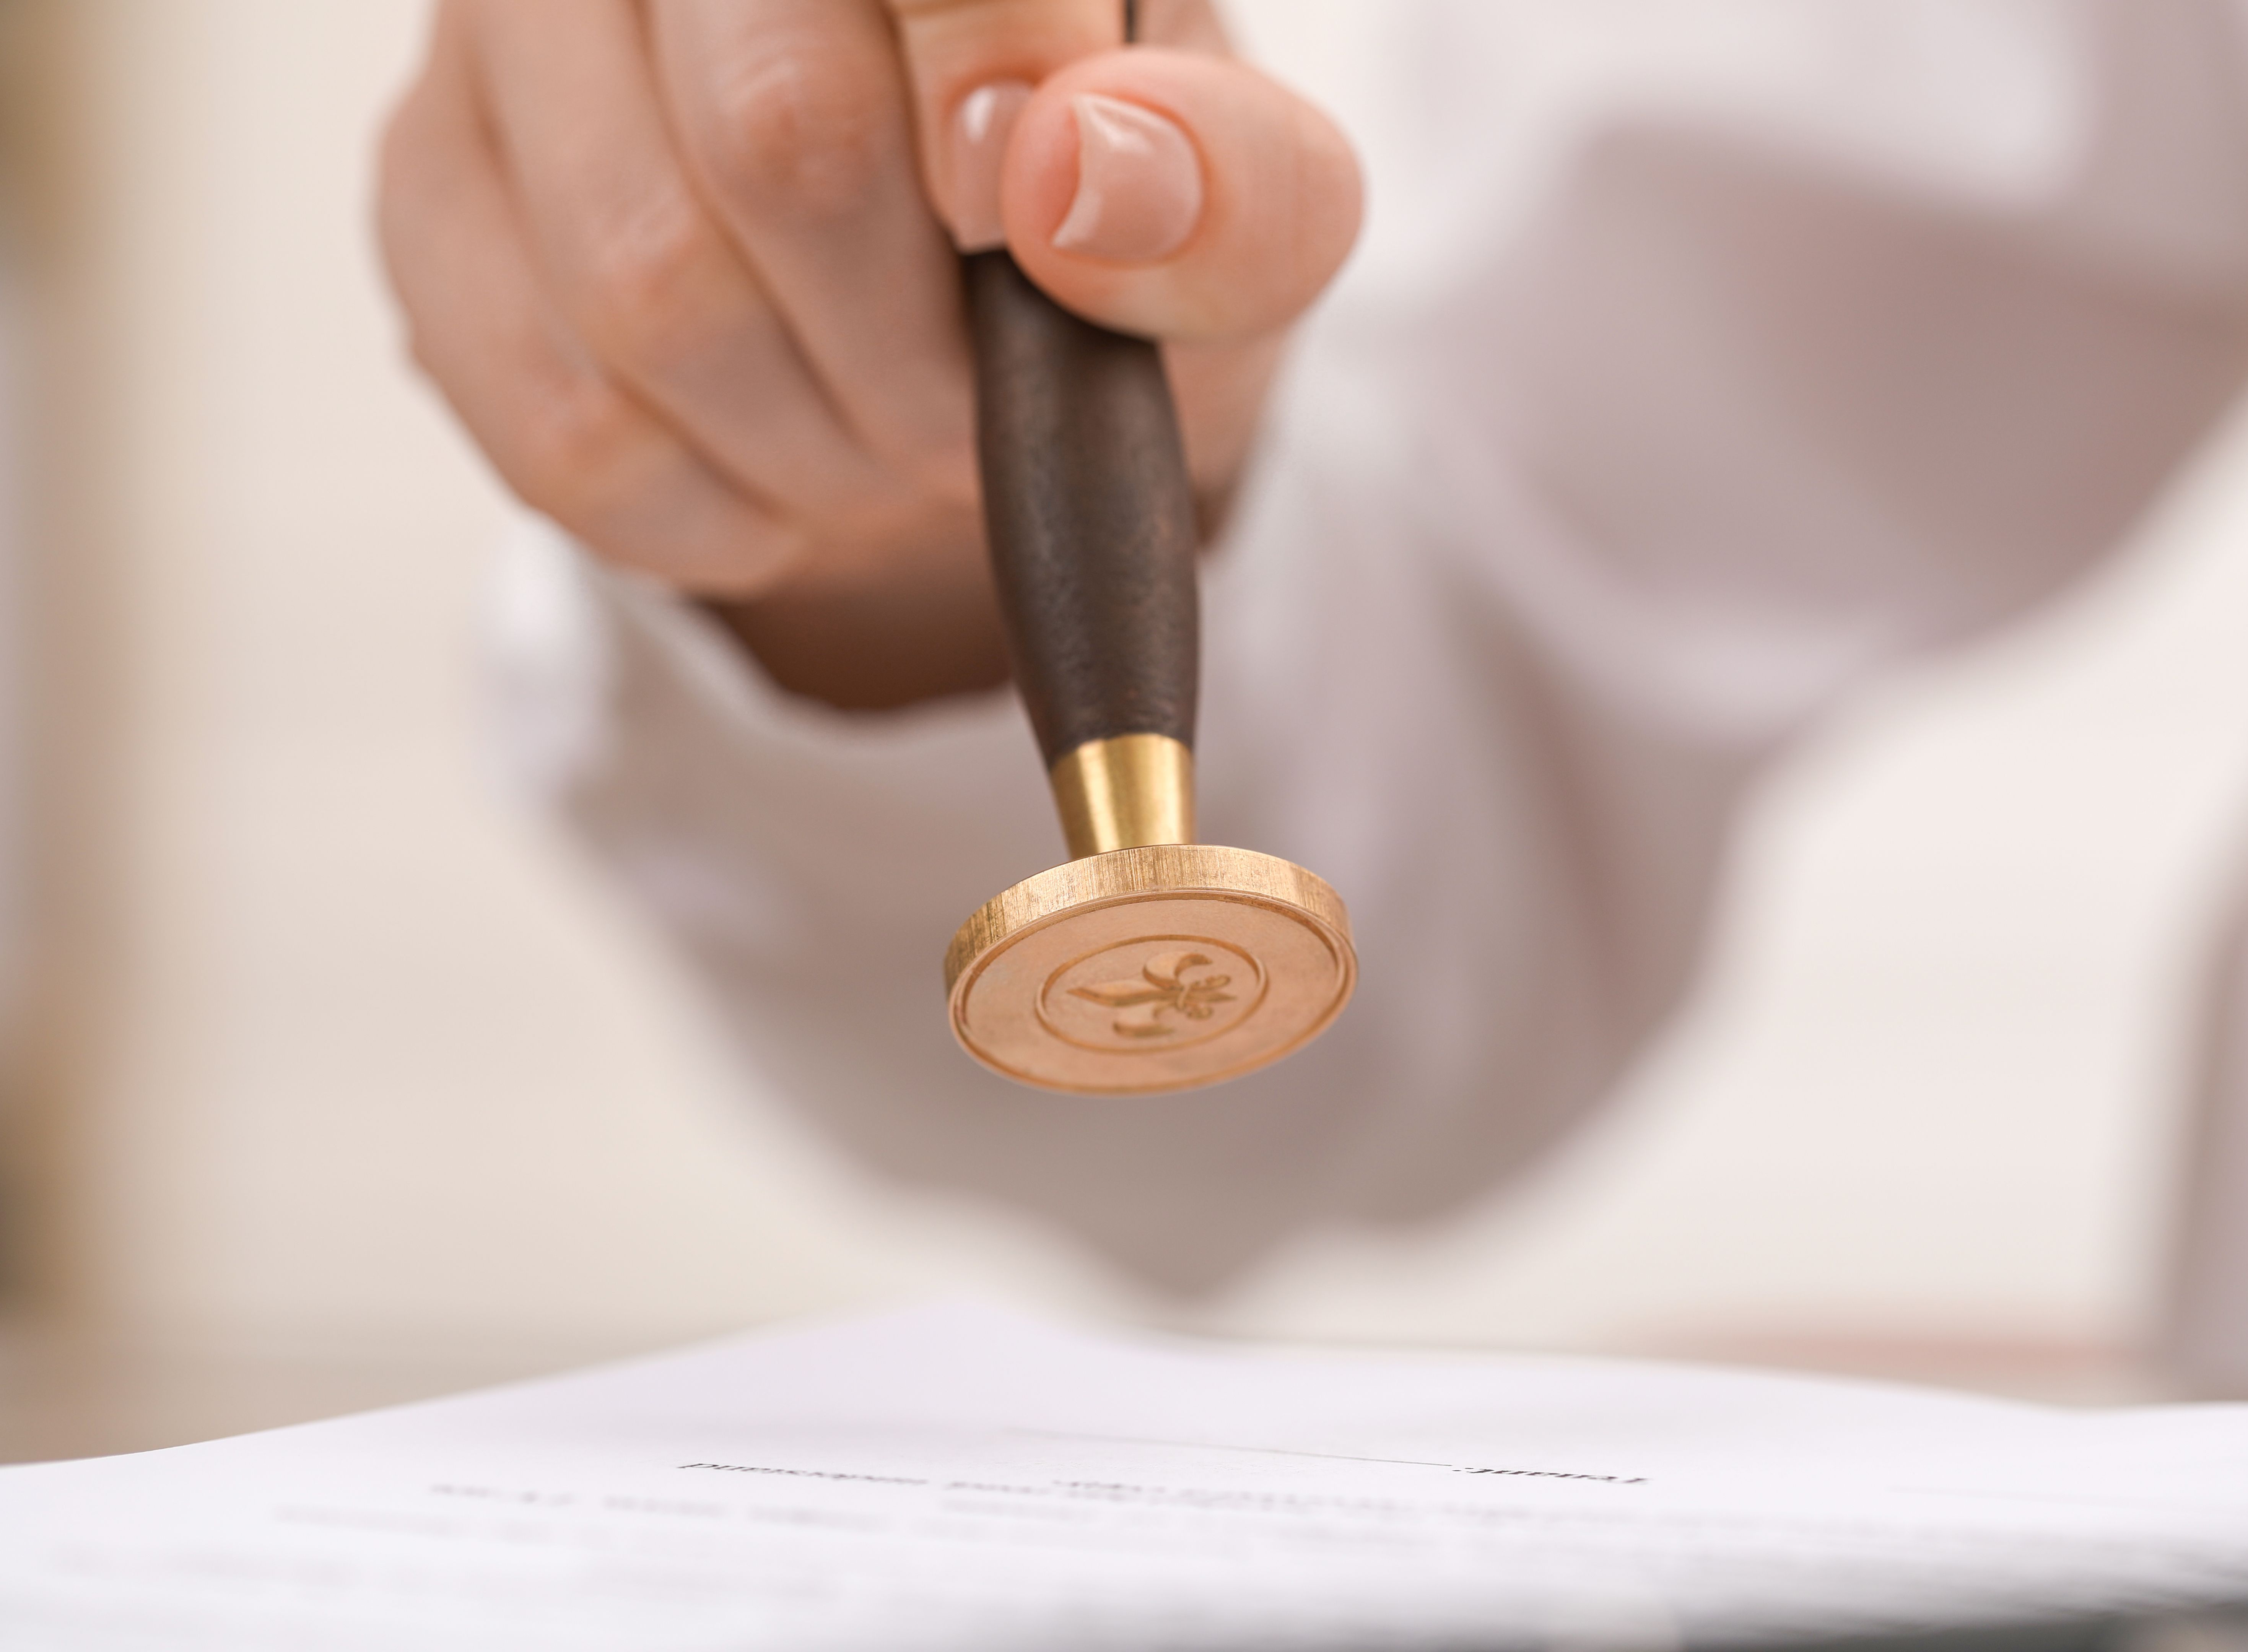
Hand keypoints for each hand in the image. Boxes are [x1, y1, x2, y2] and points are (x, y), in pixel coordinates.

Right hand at [379, 0, 1361, 708]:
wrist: (950, 327)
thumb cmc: (1096, 236)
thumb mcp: (1238, 226)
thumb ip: (1234, 189)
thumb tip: (1079, 177)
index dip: (994, 82)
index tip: (1023, 230)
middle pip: (778, 138)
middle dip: (916, 345)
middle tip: (972, 402)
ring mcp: (514, 38)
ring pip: (648, 287)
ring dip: (815, 440)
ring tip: (885, 440)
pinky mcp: (431, 196)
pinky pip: (553, 417)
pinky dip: (705, 510)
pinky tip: (775, 477)